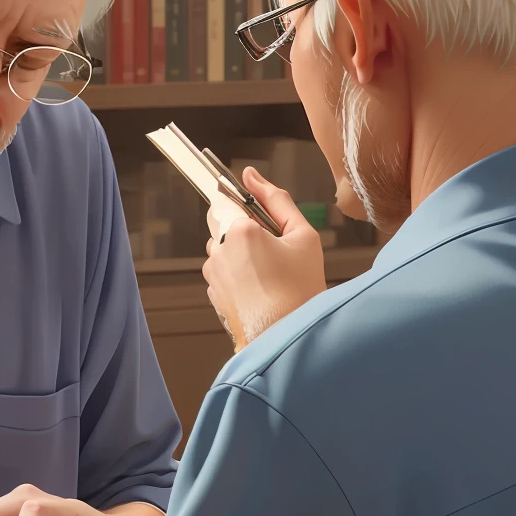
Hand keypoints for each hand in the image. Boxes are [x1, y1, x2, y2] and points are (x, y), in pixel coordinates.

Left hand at [202, 169, 327, 350]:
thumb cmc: (299, 291)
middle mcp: (218, 250)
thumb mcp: (302, 236)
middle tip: (273, 246)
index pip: (225, 197)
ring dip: (240, 251)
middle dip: (243, 227)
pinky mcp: (213, 293)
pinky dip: (238, 274)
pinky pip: (223, 271)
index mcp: (238, 231)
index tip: (257, 212)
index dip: (242, 202)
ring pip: (222, 248)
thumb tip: (252, 176)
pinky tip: (262, 287)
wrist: (286, 338)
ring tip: (270, 271)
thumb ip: (277, 200)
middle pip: (222, 221)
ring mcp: (213, 274)